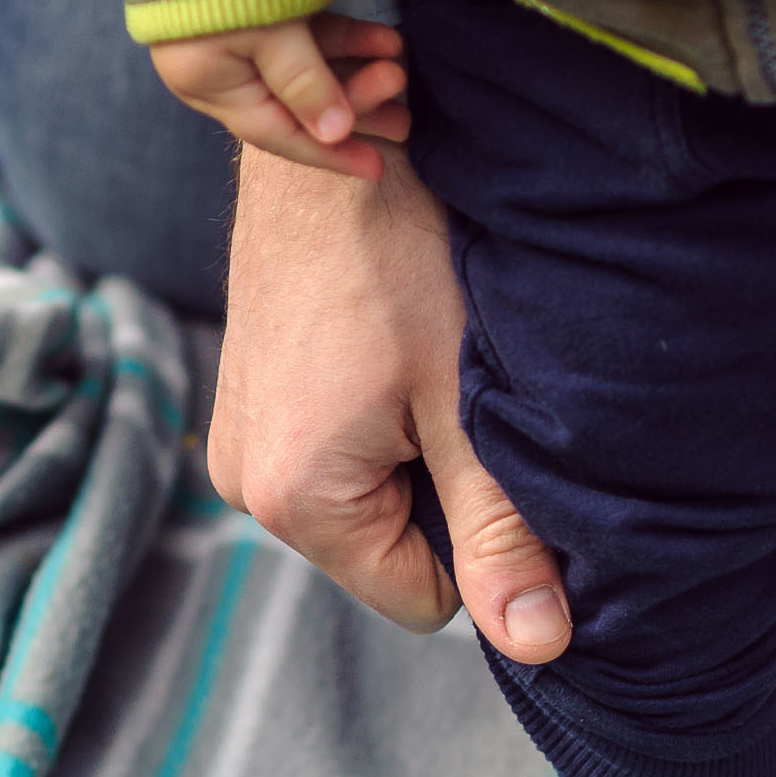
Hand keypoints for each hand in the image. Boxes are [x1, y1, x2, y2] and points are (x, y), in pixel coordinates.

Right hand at [151, 14, 412, 179]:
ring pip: (307, 72)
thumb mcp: (271, 32)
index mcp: (208, 85)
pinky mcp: (257, 7)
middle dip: (352, 109)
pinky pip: (306, 37)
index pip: (278, 135)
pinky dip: (344, 40)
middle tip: (404, 115)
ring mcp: (237, 38)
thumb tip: (337, 134)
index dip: (330, 154)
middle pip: (296, 107)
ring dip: (355, 74)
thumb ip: (305, 85)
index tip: (377, 168)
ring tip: (400, 74)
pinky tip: (383, 39)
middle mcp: (219, 69)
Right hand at [207, 144, 571, 661]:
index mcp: (294, 497)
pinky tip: (393, 349)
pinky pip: (337, 455)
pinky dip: (379, 418)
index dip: (477, 544)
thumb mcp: (468, 400)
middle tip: (458, 393)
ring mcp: (237, 439)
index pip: (422, 600)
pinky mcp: (247, 402)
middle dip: (441, 493)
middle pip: (389, 552)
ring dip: (412, 451)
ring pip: (367, 501)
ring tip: (422, 363)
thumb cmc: (402, 251)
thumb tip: (539, 645)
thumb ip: (501, 531)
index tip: (486, 448)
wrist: (336, 131)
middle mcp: (243, 482)